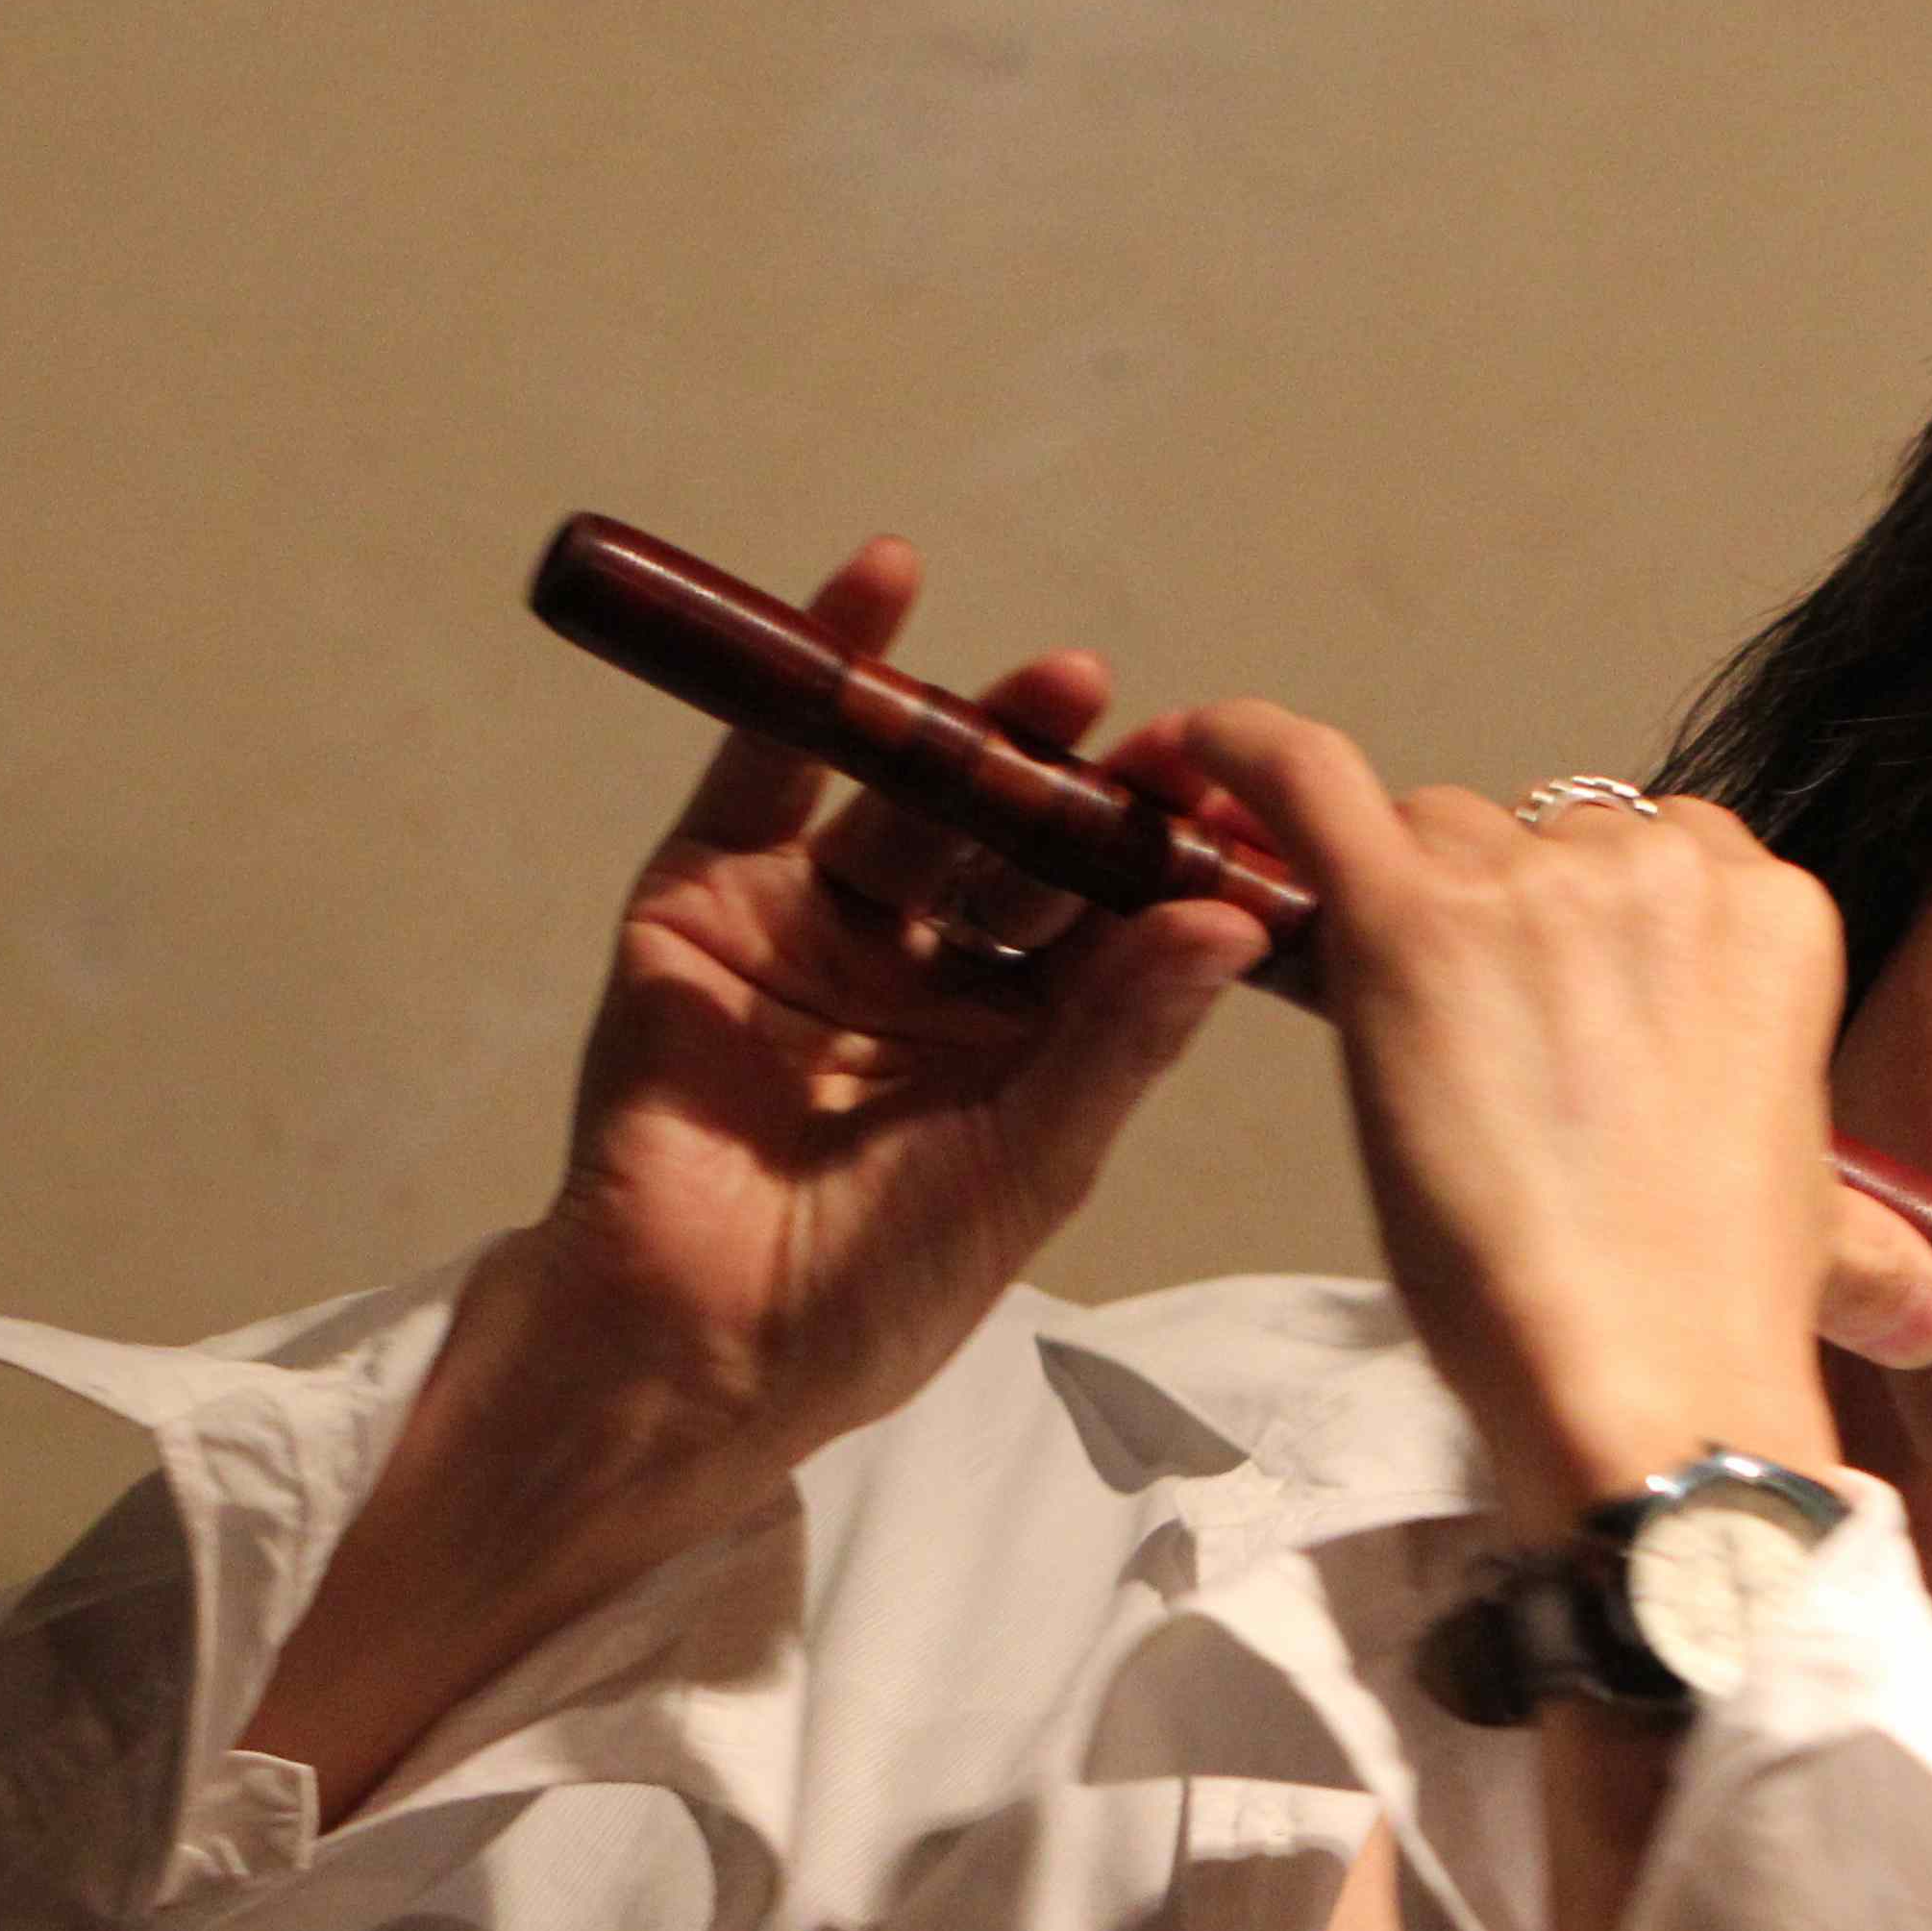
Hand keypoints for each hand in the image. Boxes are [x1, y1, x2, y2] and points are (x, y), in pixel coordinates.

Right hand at [521, 536, 1273, 1484]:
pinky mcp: (707, 901)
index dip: (1162, 862)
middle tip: (1160, 737)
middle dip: (1082, 792)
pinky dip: (816, 678)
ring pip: (910, 802)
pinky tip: (882, 586)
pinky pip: (766, 769)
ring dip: (983, 729)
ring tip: (1072, 681)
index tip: (1235, 805)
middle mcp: (920, 978)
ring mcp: (812, 932)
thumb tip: (1232, 920)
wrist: (696, 1345)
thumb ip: (1123, 1034)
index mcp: (1014, 1049)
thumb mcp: (1031, 1161)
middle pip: (1012, 851)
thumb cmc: (870, 1293)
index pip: (1101, 925)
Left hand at [1158, 707, 1931, 1537]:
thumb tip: (1927, 1305)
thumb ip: (1860, 1229)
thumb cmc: (1710, 1321)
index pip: (1655, 852)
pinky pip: (1307, 782)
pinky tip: (1199, 754)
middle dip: (1503, 920)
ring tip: (1400, 1033)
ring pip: (1436, 833)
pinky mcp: (1411, 921)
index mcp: (1775, 910)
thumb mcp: (1814, 1236)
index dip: (1590, 926)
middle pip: (1539, 836)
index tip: (1563, 1000)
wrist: (1641, 1379)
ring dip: (1408, 905)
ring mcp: (1535, 886)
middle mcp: (1663, 868)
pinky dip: (1245, 755)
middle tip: (1483, 1054)